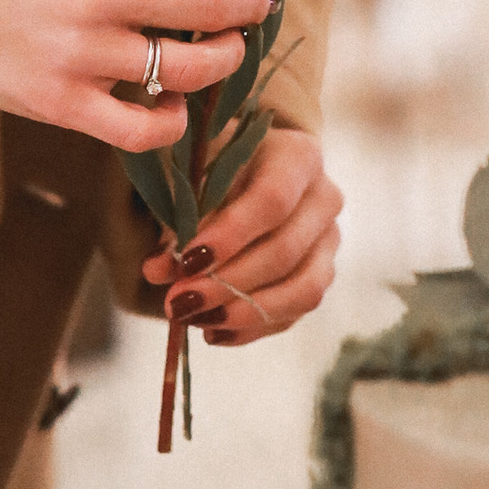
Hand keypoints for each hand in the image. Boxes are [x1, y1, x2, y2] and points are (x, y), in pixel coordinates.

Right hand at [0, 0, 275, 151]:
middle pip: (210, 6)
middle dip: (249, 5)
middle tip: (258, 4)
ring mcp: (82, 53)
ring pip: (189, 68)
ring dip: (223, 59)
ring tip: (227, 50)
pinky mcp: (61, 103)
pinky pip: (141, 128)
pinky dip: (172, 122)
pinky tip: (176, 107)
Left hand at [146, 126, 342, 347]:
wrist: (249, 172)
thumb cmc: (219, 167)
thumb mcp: (196, 176)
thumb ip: (178, 218)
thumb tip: (159, 269)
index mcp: (297, 157)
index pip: (272, 200)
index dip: (231, 235)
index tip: (186, 261)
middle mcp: (324, 199)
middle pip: (285, 251)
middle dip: (228, 283)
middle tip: (178, 302)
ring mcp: (329, 242)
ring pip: (303, 290)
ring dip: (245, 313)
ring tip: (195, 321)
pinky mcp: (321, 276)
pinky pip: (295, 313)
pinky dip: (252, 328)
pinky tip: (213, 331)